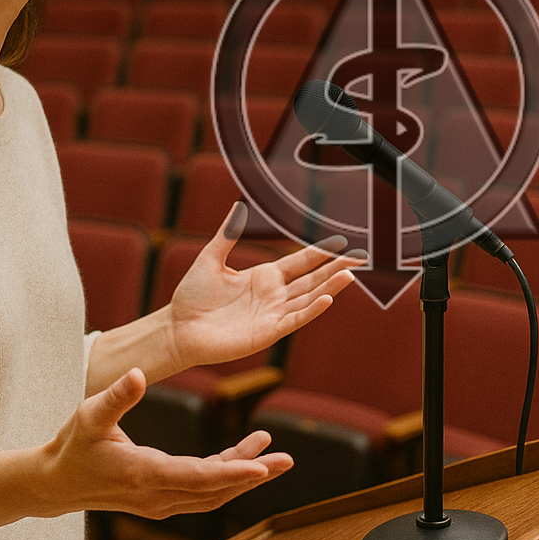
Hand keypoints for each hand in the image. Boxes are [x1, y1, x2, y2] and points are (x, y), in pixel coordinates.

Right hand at [39, 368, 290, 518]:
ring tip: (275, 456)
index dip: (232, 472)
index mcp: (143, 474)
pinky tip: (244, 455)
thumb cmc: (73, 445)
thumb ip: (117, 396)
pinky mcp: (162, 500)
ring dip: (244, 476)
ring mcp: (160, 502)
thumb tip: (140, 374)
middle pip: (215, 490)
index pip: (198, 477)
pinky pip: (203, 492)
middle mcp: (156, 496)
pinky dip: (226, 475)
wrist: (56, 482)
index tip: (262, 467)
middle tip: (286, 460)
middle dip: (253, 475)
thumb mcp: (89, 415)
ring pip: (213, 494)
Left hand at [166, 202, 364, 371]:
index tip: (341, 244)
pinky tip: (327, 298)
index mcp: (264, 277)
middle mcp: (273, 295)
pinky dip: (312, 310)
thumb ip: (227, 234)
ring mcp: (273, 314)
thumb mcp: (210, 258)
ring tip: (350, 275)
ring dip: (330, 287)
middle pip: (312, 280)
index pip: (301, 263)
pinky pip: (295, 319)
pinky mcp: (268, 332)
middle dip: (335, 269)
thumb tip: (237, 207)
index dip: (321, 253)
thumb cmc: (191, 297)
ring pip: (309, 298)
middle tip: (360, 259)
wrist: (178, 328)